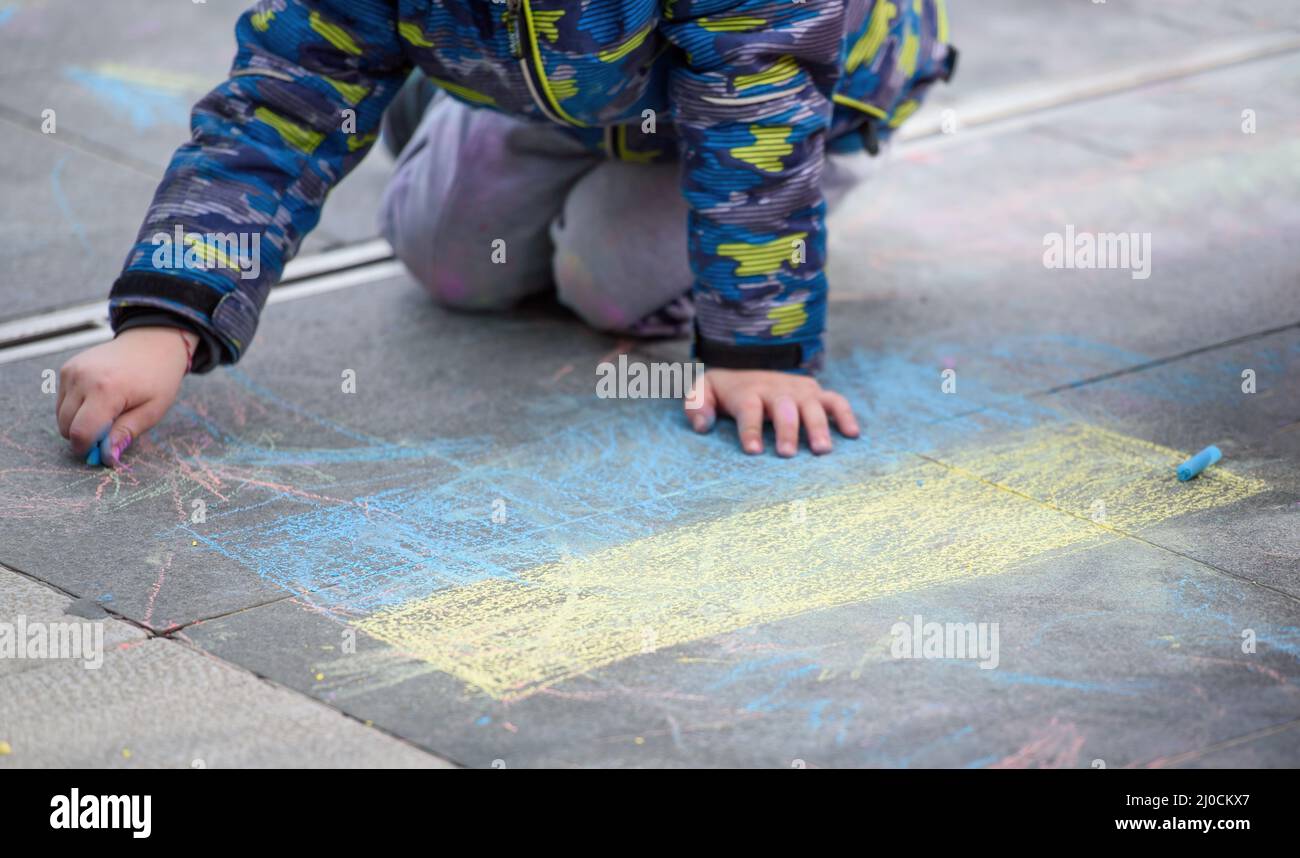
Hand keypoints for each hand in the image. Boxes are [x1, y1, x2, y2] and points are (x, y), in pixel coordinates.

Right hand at [56, 327, 194, 465]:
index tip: (102, 450)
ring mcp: (71, 371)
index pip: (81, 432)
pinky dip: (76, 407)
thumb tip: (106, 457)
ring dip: (80, 422)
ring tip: (108, 411)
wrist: (151, 343)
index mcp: (106, 390)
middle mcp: (82, 378)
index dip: (88, 448)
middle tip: (111, 428)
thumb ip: (126, 433)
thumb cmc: (157, 378)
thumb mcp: (152, 410)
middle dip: (85, 436)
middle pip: (67, 426)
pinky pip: (62, 401)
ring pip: (61, 416)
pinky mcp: (66, 368)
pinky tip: (98, 398)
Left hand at [685, 368, 859, 455]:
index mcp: (748, 391)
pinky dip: (845, 415)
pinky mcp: (815, 392)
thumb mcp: (703, 390)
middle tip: (786, 454)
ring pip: (812, 406)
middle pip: (783, 408)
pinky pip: (835, 401)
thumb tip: (702, 426)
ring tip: (821, 450)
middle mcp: (776, 389)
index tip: (752, 451)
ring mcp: (798, 390)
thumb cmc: (726, 389)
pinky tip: (853, 434)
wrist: (749, 361)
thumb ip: (696, 405)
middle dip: (786, 430)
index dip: (750, 430)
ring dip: (817, 427)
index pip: (749, 409)